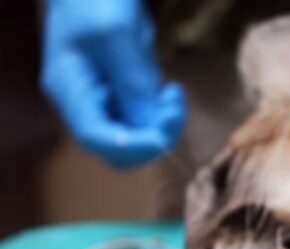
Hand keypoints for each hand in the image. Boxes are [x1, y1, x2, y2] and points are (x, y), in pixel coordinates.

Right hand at [41, 0, 186, 168]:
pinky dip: (162, 115)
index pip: (95, 138)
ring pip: (137, 138)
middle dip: (152, 136)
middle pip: (118, 148)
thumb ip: (133, 82)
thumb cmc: (97, 1)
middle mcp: (84, 104)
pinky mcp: (122, 98)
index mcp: (70, 90)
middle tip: (173, 106)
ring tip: (173, 94)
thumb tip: (150, 127)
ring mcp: (103, 102)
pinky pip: (145, 121)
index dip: (132, 147)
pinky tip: (170, 93)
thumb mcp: (117, 35)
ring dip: (162, 125)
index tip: (163, 138)